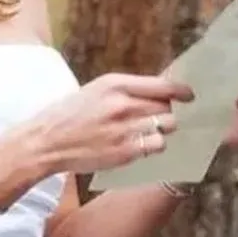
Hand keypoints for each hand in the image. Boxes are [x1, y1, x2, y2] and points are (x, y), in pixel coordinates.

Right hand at [29, 73, 194, 174]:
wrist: (47, 141)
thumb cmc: (70, 113)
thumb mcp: (97, 90)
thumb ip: (127, 90)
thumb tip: (161, 90)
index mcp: (115, 84)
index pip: (162, 85)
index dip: (181, 91)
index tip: (190, 95)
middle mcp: (123, 105)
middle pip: (167, 108)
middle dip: (169, 112)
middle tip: (166, 116)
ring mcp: (125, 130)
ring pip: (166, 128)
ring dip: (163, 130)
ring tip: (153, 131)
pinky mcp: (125, 152)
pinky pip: (156, 147)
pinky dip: (154, 146)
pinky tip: (143, 144)